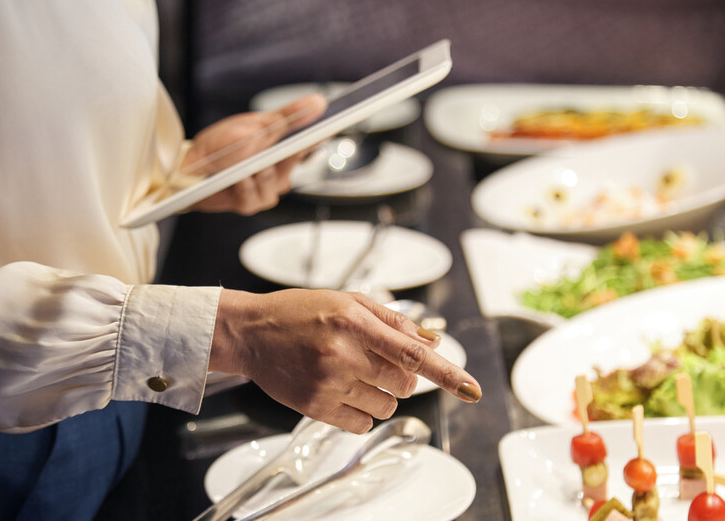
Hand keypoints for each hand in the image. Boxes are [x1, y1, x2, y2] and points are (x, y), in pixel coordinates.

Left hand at [182, 94, 325, 214]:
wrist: (189, 166)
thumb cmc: (222, 145)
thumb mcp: (257, 125)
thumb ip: (288, 116)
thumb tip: (319, 102)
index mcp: (284, 149)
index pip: (312, 140)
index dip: (324, 132)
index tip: (335, 122)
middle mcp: (280, 172)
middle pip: (294, 161)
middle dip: (282, 149)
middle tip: (273, 139)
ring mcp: (267, 189)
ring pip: (274, 181)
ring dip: (257, 170)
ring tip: (245, 164)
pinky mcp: (250, 203)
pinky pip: (255, 196)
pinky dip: (244, 185)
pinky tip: (237, 177)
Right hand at [209, 288, 481, 433]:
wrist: (252, 332)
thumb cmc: (300, 311)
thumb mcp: (349, 301)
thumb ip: (394, 320)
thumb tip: (434, 340)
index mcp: (355, 321)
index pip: (414, 353)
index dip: (448, 373)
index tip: (473, 389)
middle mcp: (343, 353)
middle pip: (405, 383)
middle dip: (402, 376)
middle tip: (375, 360)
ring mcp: (328, 383)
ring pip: (386, 405)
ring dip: (382, 393)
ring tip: (353, 373)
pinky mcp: (315, 407)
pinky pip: (361, 423)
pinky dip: (362, 411)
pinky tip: (342, 389)